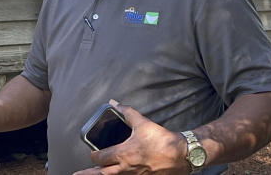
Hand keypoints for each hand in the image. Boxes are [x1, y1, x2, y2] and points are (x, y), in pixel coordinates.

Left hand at [73, 102, 190, 174]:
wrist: (181, 155)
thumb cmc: (161, 140)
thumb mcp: (142, 123)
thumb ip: (127, 112)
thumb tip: (115, 103)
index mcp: (123, 154)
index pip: (100, 158)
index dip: (94, 156)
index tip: (92, 153)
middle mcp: (126, 168)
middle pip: (102, 174)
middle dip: (89, 173)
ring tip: (95, 174)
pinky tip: (119, 173)